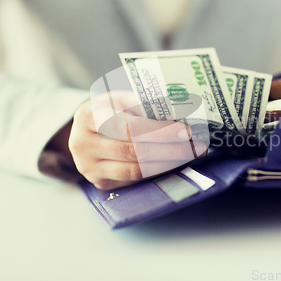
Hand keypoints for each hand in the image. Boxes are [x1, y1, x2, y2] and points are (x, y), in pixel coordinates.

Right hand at [68, 91, 206, 189]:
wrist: (86, 130)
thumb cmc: (109, 109)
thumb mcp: (121, 98)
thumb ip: (145, 104)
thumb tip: (181, 110)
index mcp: (88, 116)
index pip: (128, 127)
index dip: (159, 131)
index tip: (185, 131)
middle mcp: (83, 144)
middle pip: (133, 151)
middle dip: (170, 149)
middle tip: (196, 146)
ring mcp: (90, 167)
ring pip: (135, 170)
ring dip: (168, 163)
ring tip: (191, 154)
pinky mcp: (100, 182)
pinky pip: (134, 180)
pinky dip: (158, 171)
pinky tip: (175, 162)